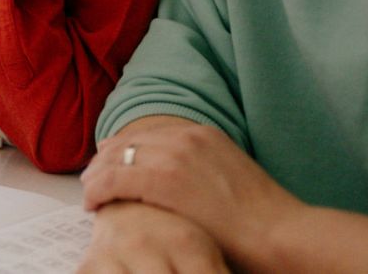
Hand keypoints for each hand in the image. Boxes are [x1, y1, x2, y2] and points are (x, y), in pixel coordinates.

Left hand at [83, 119, 305, 269]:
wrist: (280, 233)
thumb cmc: (261, 219)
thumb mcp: (229, 178)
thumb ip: (201, 171)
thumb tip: (180, 183)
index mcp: (203, 133)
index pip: (148, 134)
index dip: (122, 149)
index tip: (108, 163)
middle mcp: (187, 136)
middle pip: (128, 141)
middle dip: (105, 160)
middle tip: (90, 178)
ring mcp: (175, 155)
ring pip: (116, 158)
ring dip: (97, 176)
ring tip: (88, 193)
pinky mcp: (165, 180)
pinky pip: (115, 179)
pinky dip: (98, 190)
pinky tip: (92, 204)